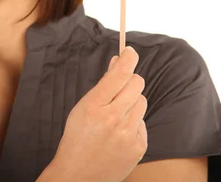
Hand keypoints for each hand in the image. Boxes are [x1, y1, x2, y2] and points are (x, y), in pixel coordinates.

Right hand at [48, 47, 147, 181]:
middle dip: (130, 80)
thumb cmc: (78, 138)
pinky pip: (142, 122)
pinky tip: (119, 133)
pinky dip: (133, 123)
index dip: (128, 58)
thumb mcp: (82, 108)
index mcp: (94, 106)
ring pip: (141, 101)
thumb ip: (102, 86)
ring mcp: (128, 134)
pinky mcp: (139, 146)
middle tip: (120, 86)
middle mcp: (112, 119)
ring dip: (131, 102)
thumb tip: (118, 63)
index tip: (130, 52)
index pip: (119, 74)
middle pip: (136, 83)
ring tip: (116, 115)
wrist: (78, 175)